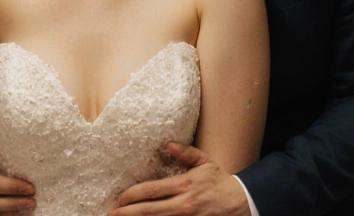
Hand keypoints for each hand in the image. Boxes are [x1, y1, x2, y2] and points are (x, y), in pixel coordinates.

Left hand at [111, 143, 249, 215]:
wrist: (241, 202)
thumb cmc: (219, 181)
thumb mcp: (205, 162)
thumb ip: (186, 153)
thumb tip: (168, 145)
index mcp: (184, 185)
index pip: (151, 191)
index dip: (132, 195)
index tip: (120, 198)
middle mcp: (184, 204)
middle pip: (149, 211)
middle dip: (127, 213)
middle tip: (111, 214)